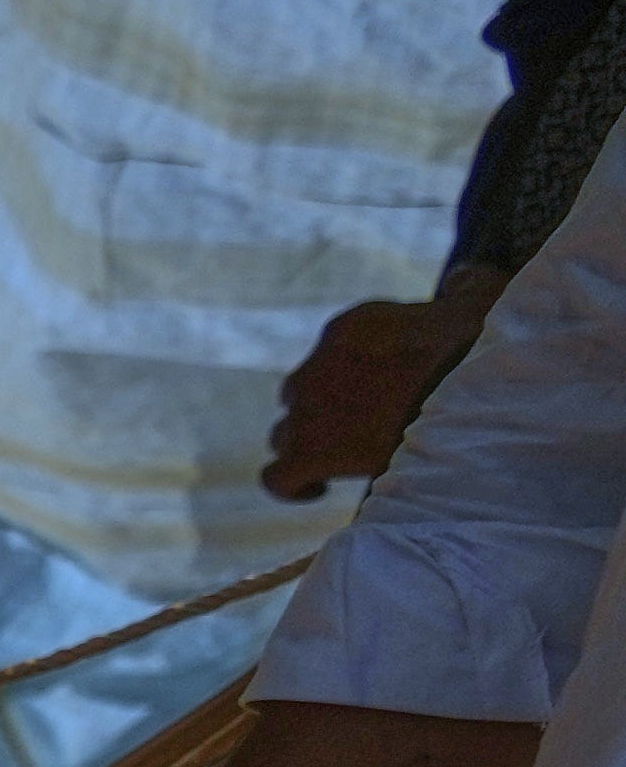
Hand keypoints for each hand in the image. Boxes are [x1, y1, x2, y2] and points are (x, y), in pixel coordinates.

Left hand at [259, 294, 472, 503]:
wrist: (477, 391)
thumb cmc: (489, 348)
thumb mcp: (479, 300)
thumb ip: (464, 285)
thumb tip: (463, 275)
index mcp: (351, 326)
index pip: (329, 355)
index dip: (349, 380)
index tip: (379, 397)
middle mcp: (317, 364)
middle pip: (299, 395)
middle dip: (324, 414)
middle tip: (366, 433)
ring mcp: (307, 411)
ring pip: (286, 434)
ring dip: (311, 448)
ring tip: (347, 463)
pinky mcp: (307, 452)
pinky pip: (277, 477)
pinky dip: (291, 487)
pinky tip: (318, 490)